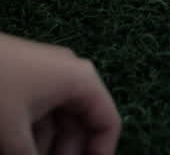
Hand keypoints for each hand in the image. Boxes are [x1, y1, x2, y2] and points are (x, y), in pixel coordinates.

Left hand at [0, 31, 119, 154]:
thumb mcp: (12, 135)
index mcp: (81, 81)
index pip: (107, 122)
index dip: (100, 153)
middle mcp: (69, 76)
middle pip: (78, 125)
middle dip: (64, 152)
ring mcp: (43, 75)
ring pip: (53, 122)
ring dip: (40, 147)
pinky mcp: (21, 78)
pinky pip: (34, 113)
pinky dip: (25, 136)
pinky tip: (9, 148)